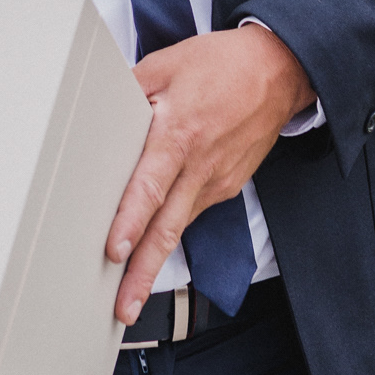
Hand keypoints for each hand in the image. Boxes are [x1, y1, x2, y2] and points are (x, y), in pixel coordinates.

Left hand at [107, 27, 314, 325]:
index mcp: (179, 134)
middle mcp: (199, 166)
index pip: (149, 187)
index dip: (130, 222)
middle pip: (166, 229)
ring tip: (131, 294)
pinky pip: (194, 211)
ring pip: (180, 228)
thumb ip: (129, 89)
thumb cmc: (223, 64)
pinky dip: (174, 231)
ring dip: (156, 263)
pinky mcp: (227, 185)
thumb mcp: (167, 64)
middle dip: (143, 274)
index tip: (114, 252)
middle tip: (122, 310)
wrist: (279, 69)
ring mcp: (216, 180)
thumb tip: (95, 107)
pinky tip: (156, 245)